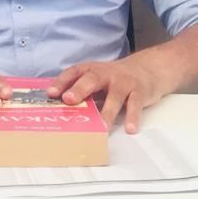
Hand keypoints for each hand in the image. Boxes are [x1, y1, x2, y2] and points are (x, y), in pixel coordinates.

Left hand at [47, 58, 168, 133]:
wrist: (147, 69)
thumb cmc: (114, 79)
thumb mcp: (97, 79)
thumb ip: (82, 90)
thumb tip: (59, 108)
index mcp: (92, 70)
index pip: (74, 72)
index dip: (61, 81)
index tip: (51, 93)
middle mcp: (106, 74)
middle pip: (92, 79)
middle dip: (79, 89)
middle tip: (69, 100)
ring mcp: (124, 82)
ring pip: (115, 96)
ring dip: (107, 112)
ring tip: (101, 127)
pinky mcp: (139, 92)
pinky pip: (135, 105)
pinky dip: (133, 117)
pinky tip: (130, 129)